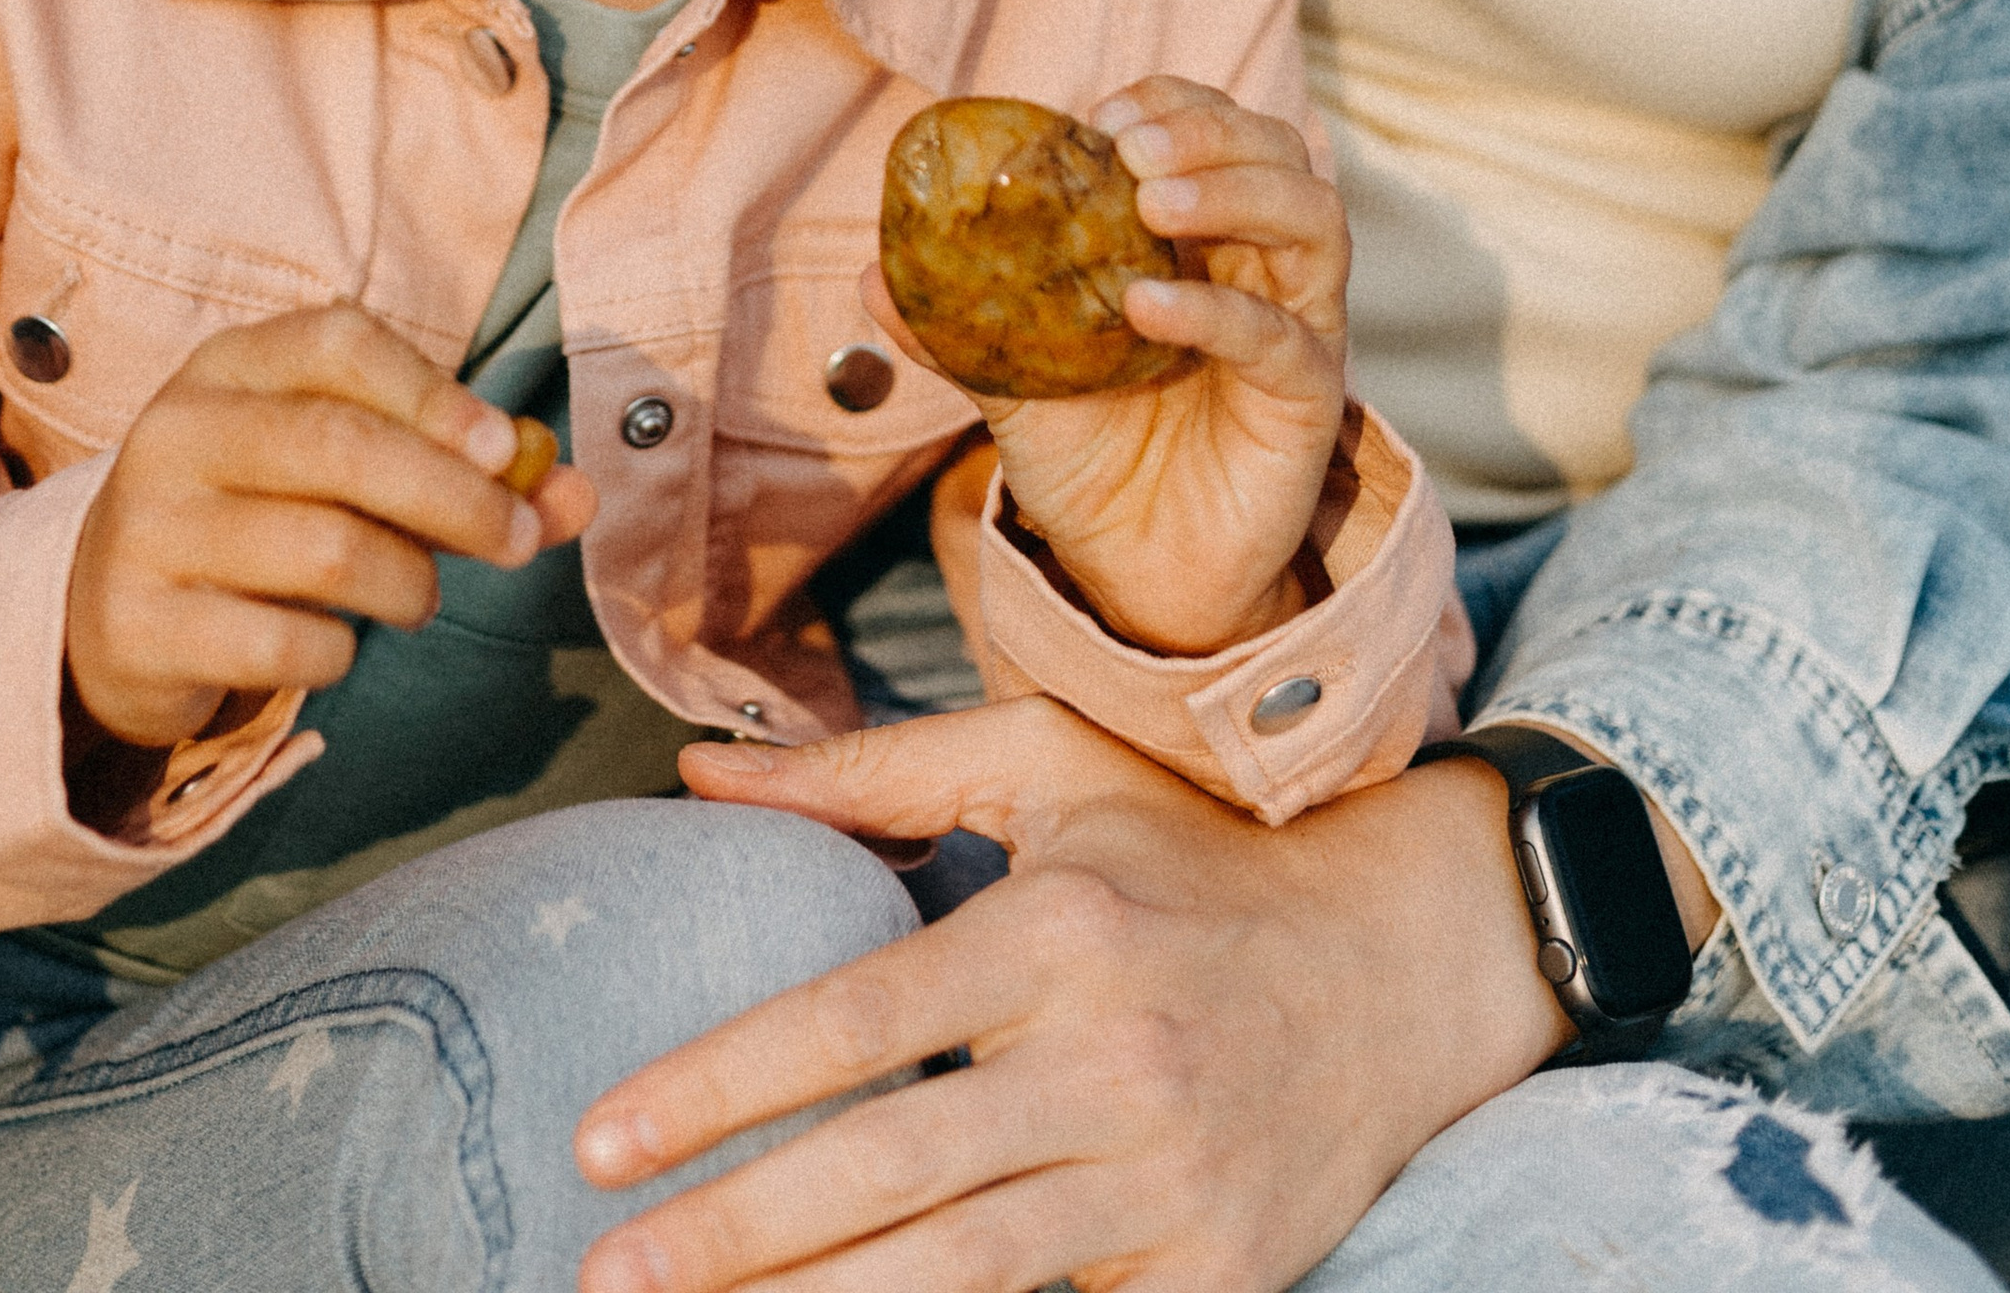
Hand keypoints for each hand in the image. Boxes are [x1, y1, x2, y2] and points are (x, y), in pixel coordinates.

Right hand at [66, 298, 594, 751]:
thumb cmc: (260, 518)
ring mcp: (150, 530)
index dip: (432, 392)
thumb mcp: (343, 471)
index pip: (338, 343)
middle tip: (515, 540)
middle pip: (340, 445)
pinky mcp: (141, 627)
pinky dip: (338, 652)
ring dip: (409, 583)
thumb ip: (461, 471)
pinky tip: (334, 644)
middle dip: (453, 496)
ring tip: (420, 597)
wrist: (107, 613)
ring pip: (327, 549)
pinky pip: (283, 643)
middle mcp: (178, 432)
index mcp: (229, 367)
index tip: (506, 447)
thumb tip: (578, 493)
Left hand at [574, 700, 1569, 1292]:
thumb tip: (696, 776)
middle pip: (888, 1169)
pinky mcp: (1220, 1272)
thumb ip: (871, 771)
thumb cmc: (1197, 851)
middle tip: (602, 1270)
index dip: (716, 1084)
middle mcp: (1114, 1058)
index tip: (599, 1138)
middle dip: (730, 1235)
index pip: (854, 1021)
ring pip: (962, 1274)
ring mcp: (1172, 1181)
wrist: (1409, 960)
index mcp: (1058, 927)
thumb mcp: (1049, 767)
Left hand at [873, 78, 1351, 653]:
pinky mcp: (1308, 399)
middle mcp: (1260, 266)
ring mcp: (1296, 326)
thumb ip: (957, 327)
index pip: (1214, 129)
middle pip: (1275, 151)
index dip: (1170, 103)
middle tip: (1129, 147)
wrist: (1136, 576)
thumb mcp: (1016, 382)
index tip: (1102, 111)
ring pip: (1312, 218)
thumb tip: (870, 276)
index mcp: (1201, 237)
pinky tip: (1146, 305)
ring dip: (1234, 189)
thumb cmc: (1093, 458)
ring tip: (1151, 201)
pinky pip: (1279, 335)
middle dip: (1207, 130)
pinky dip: (1215, 307)